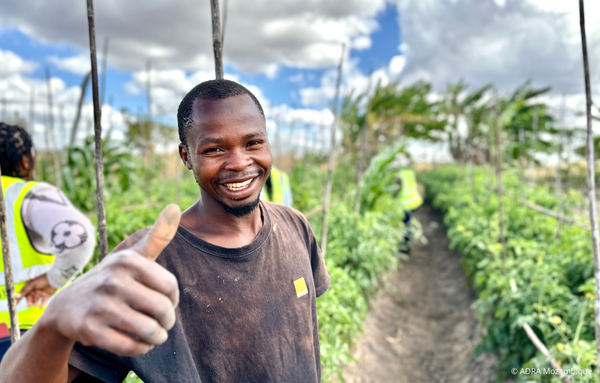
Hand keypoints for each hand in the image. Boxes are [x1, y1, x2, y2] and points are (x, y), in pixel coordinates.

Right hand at [16, 274, 56, 307]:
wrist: (54, 279)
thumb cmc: (43, 279)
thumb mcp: (32, 284)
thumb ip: (25, 290)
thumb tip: (17, 296)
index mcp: (30, 287)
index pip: (23, 293)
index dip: (19, 298)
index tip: (15, 303)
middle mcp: (35, 290)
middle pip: (30, 297)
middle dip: (29, 301)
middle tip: (29, 304)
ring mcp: (41, 293)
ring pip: (36, 300)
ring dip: (35, 303)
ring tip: (35, 304)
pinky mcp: (47, 295)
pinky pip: (43, 301)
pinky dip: (42, 304)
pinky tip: (41, 306)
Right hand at [40, 204, 181, 356]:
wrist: (66, 307)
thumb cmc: (112, 281)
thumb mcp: (132, 257)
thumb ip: (157, 236)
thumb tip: (174, 207)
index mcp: (127, 261)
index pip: (170, 286)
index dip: (173, 299)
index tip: (166, 302)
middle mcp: (112, 280)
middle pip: (162, 310)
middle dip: (167, 321)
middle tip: (162, 323)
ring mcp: (99, 305)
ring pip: (148, 331)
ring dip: (157, 337)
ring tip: (154, 334)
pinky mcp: (89, 330)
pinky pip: (130, 347)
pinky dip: (140, 349)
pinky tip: (139, 343)